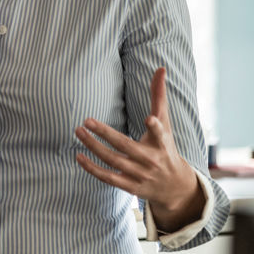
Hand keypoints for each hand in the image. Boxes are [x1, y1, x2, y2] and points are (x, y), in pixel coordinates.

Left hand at [74, 66, 204, 231]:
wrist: (175, 186)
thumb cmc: (166, 147)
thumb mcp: (165, 123)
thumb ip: (159, 96)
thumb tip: (161, 67)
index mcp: (162, 143)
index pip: (160, 134)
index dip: (154, 127)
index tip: (148, 119)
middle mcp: (151, 160)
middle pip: (126, 146)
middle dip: (105, 134)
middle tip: (86, 120)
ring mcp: (139, 175)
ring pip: (113, 161)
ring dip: (94, 148)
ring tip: (78, 132)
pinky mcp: (130, 186)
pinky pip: (108, 178)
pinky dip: (92, 169)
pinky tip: (78, 155)